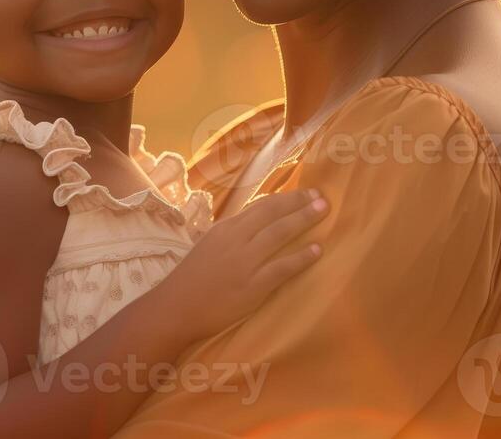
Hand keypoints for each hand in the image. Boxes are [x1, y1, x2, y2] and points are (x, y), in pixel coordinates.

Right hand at [160, 188, 327, 340]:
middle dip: (299, 202)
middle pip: (273, 213)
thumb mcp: (210, 246)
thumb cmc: (191, 279)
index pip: (261, 206)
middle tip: (322, 196)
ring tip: (324, 211)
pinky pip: (281, 268)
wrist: (175, 308)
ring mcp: (244, 262)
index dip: (286, 198)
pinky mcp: (251, 286)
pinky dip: (301, 257)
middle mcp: (236, 239)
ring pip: (279, 234)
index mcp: (226, 228)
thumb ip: (232, 235)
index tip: (305, 192)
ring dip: (304, 220)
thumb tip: (257, 226)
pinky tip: (317, 251)